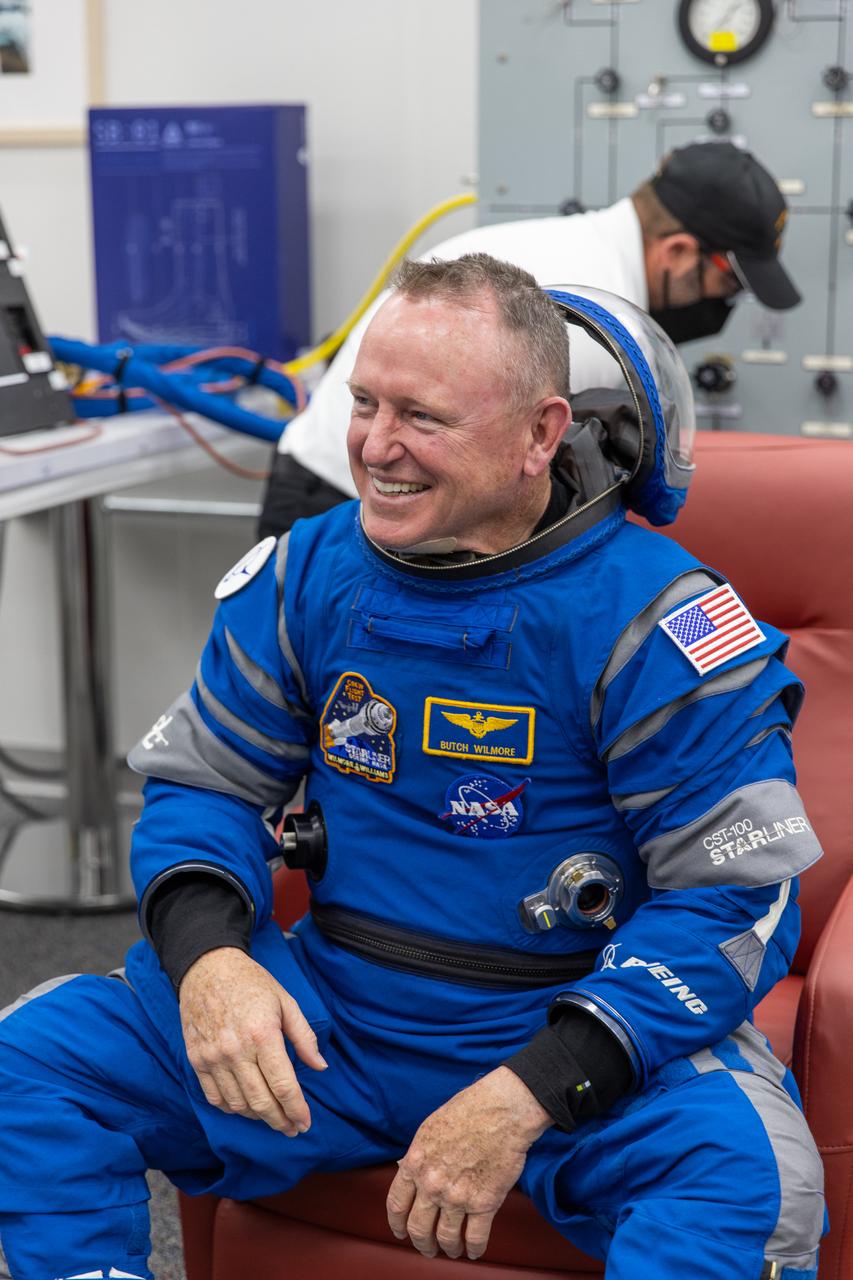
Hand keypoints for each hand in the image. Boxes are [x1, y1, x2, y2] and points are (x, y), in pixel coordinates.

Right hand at [179, 946, 326, 1134]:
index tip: (305, 1123)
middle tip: (292, 1128)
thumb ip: (304, 1037)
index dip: (296, 1109)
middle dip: (280, 1120)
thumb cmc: (251, 983)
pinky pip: (214, 1097)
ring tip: (272, 1116)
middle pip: (261, 1101)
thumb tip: (320, 1067)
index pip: (283, 1085)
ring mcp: (213, 1057)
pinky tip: (246, 1107)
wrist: (208, 967)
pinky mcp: (197, 1060)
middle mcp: (236, 1050)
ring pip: (238, 1104)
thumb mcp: (285, 1001)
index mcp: (262, 1034)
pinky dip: (232, 1108)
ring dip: (258, 1117)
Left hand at [386, 1066, 551, 1260]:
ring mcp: (457, 1197)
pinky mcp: (485, 1204)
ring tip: (452, 1250)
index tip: (401, 1231)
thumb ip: (418, 1156)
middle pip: (418, 1228)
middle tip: (427, 1248)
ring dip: (448, 1248)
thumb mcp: (429, 1129)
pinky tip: (474, 1251)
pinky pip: (475, 1238)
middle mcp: (432, 1185)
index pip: (396, 1204)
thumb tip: (410, 1172)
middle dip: (422, 1243)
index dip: (397, 1223)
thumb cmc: (467, 1111)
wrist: (501, 1111)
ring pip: (446, 1237)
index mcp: (416, 1163)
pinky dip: (474, 1250)